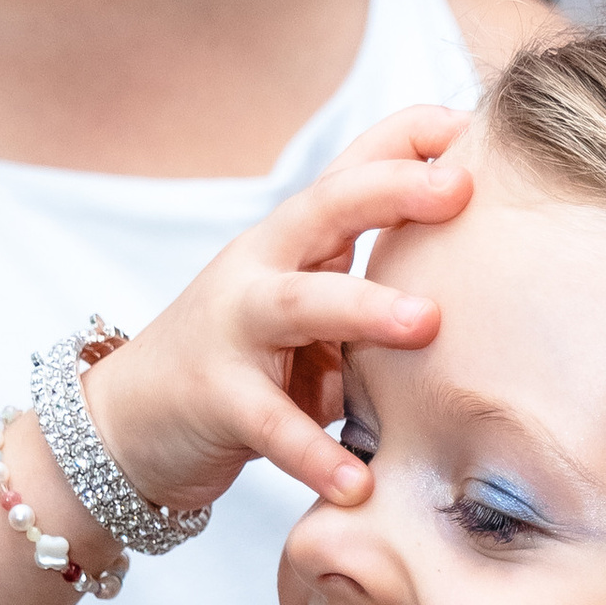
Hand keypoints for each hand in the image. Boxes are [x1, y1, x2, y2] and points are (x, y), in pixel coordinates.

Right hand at [79, 106, 472, 527]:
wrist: (130, 422)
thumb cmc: (244, 366)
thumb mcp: (310, 319)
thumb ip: (369, 298)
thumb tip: (476, 290)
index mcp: (294, 243)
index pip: (351, 170)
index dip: (406, 140)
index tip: (469, 122)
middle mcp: (261, 268)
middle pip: (325, 207)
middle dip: (392, 190)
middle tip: (460, 190)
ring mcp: (233, 328)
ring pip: (300, 304)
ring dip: (364, 308)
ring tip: (425, 322)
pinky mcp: (216, 398)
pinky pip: (273, 426)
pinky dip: (315, 454)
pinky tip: (359, 482)